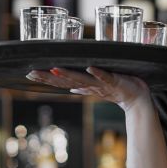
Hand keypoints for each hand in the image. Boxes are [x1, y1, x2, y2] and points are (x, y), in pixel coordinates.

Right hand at [26, 66, 149, 111]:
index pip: (61, 81)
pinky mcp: (115, 81)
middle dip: (49, 77)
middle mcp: (90, 86)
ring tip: (54, 69)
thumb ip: (84, 86)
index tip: (29, 73)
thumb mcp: (98, 87)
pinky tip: (90, 68)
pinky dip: (98, 74)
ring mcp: (102, 84)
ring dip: (69, 75)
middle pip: (66, 80)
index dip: (46, 78)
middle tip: (32, 72)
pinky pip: (106, 77)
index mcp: (85, 85)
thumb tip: (69, 87)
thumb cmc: (118, 89)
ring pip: (82, 80)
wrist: (137, 98)